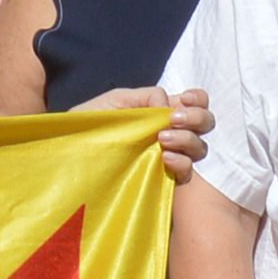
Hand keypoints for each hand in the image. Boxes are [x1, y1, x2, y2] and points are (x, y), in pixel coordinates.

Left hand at [80, 84, 215, 178]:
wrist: (71, 157)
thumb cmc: (89, 128)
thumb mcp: (112, 102)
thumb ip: (143, 97)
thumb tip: (168, 106)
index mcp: (160, 113)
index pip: (196, 103)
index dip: (198, 100)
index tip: (185, 100)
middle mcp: (171, 134)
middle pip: (206, 124)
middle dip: (197, 118)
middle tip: (173, 120)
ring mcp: (170, 158)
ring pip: (200, 148)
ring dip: (187, 139)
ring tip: (162, 139)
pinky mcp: (164, 181)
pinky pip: (187, 173)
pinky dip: (181, 162)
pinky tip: (163, 157)